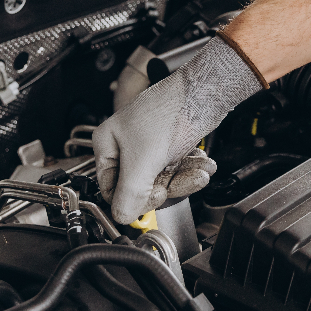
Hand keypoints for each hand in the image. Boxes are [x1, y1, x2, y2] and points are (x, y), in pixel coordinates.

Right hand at [93, 37, 262, 222]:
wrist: (203, 93)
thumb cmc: (168, 112)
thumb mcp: (143, 160)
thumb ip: (130, 193)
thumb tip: (122, 217)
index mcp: (108, 146)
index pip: (111, 189)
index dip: (134, 198)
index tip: (154, 197)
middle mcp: (126, 146)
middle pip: (142, 187)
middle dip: (169, 186)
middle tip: (180, 181)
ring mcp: (149, 147)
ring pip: (164, 180)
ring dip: (185, 178)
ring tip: (199, 171)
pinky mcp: (169, 147)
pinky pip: (178, 170)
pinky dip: (191, 169)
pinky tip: (201, 164)